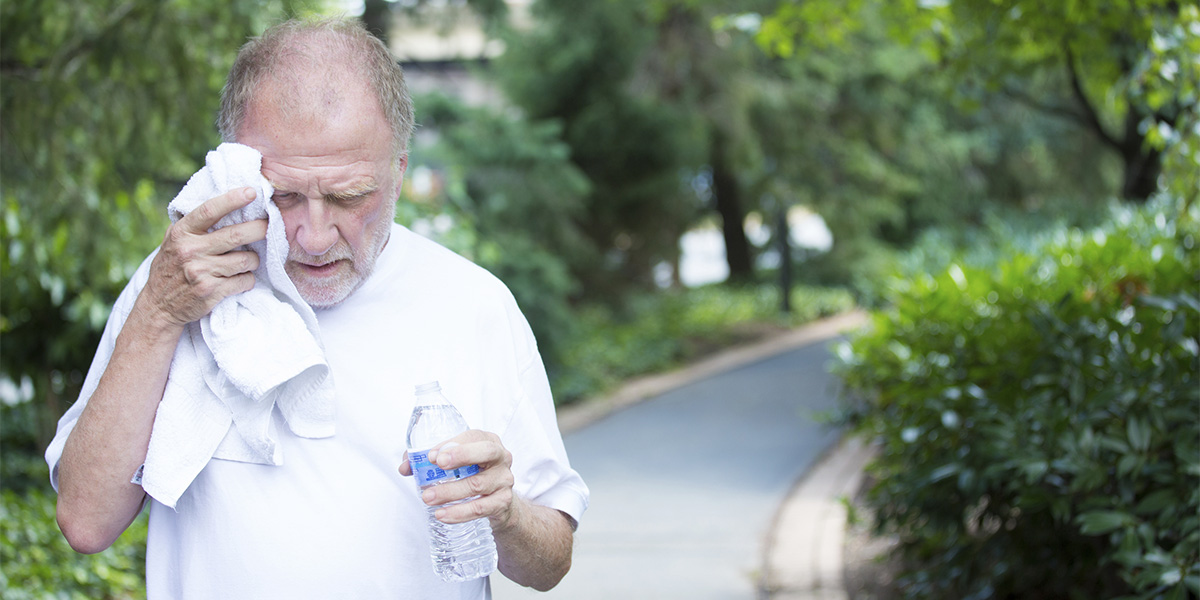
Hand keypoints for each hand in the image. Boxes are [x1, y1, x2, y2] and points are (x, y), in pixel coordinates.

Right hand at [140, 187, 267, 327]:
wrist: (159, 306)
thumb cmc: (171, 268)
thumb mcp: (172, 242)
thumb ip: (192, 225)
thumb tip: (222, 203)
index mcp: (182, 233)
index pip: (210, 211)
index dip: (232, 199)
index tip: (251, 192)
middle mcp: (191, 251)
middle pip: (236, 235)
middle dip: (259, 229)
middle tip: (268, 226)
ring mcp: (201, 272)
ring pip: (245, 260)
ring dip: (253, 260)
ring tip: (248, 260)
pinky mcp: (212, 291)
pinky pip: (244, 281)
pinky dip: (248, 279)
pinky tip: (240, 279)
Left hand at [399, 430, 517, 530]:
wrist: (498, 502)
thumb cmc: (473, 475)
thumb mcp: (456, 463)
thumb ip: (428, 462)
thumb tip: (406, 467)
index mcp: (488, 441)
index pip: (473, 436)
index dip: (453, 445)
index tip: (432, 455)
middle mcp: (501, 458)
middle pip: (486, 452)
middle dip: (461, 456)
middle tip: (437, 464)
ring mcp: (504, 480)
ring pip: (477, 485)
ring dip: (449, 492)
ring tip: (428, 498)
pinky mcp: (502, 502)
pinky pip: (480, 508)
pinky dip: (459, 513)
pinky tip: (443, 514)